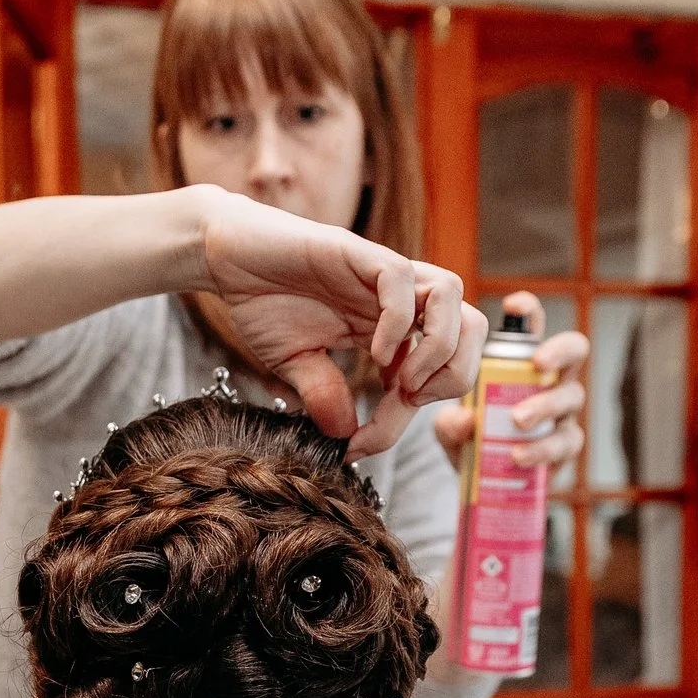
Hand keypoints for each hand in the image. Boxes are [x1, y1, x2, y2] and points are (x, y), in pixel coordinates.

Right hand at [194, 190, 477, 458]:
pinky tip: (374, 352)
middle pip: (472, 327)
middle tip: (408, 401)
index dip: (407, 418)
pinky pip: (401, 279)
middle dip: (456, 374)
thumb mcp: (296, 364)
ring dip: (437, 347)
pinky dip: (398, 322)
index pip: (436, 371)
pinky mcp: (356, 252)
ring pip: (452, 296)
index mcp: (391, 327)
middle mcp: (397, 299)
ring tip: (401, 379)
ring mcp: (380, 274)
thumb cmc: (263, 301)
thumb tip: (345, 437)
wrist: (225, 256)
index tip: (363, 445)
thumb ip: (324, 394)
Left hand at [430, 291, 589, 468]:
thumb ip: (450, 424)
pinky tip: (518, 456)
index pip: (531, 327)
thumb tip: (463, 421)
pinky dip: (542, 448)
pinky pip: (565, 442)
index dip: (529, 312)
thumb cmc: (474, 439)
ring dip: (546, 405)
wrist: (486, 485)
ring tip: (518, 420)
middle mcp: (551, 380)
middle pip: (575, 350)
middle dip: (559, 352)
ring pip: (571, 397)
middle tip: (538, 364)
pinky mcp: (565, 447)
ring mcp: (563, 413)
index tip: (514, 305)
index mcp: (522, 363)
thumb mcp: (452, 430)